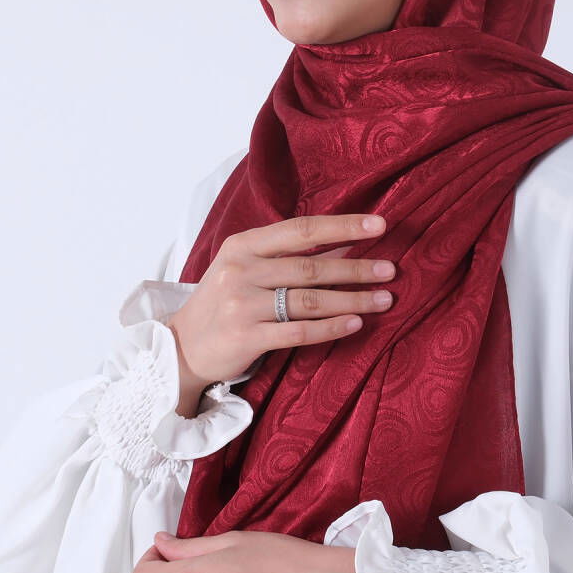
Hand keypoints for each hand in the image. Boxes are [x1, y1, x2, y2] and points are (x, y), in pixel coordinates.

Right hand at [166, 212, 397, 395]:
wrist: (181, 347)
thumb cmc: (223, 303)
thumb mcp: (245, 269)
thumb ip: (287, 258)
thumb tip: (345, 249)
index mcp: (243, 245)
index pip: (301, 230)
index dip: (343, 226)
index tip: (379, 225)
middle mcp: (241, 270)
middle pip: (311, 266)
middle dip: (356, 268)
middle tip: (391, 270)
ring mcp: (242, 304)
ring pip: (309, 299)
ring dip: (352, 299)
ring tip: (384, 300)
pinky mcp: (246, 337)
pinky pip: (299, 331)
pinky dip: (331, 328)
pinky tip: (356, 324)